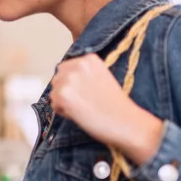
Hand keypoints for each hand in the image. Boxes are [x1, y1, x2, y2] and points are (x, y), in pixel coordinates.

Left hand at [49, 54, 164, 164]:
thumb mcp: (102, 77)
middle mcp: (78, 64)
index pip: (66, 68)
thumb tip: (64, 78)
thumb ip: (84, 73)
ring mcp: (69, 79)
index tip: (85, 92)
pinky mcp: (63, 95)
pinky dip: (63, 112)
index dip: (73, 83)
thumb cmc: (116, 105)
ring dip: (64, 101)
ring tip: (83, 108)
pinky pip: (54, 104)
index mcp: (89, 58)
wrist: (126, 122)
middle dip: (65, 90)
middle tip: (84, 102)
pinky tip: (80, 114)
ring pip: (54, 91)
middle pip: (58, 77)